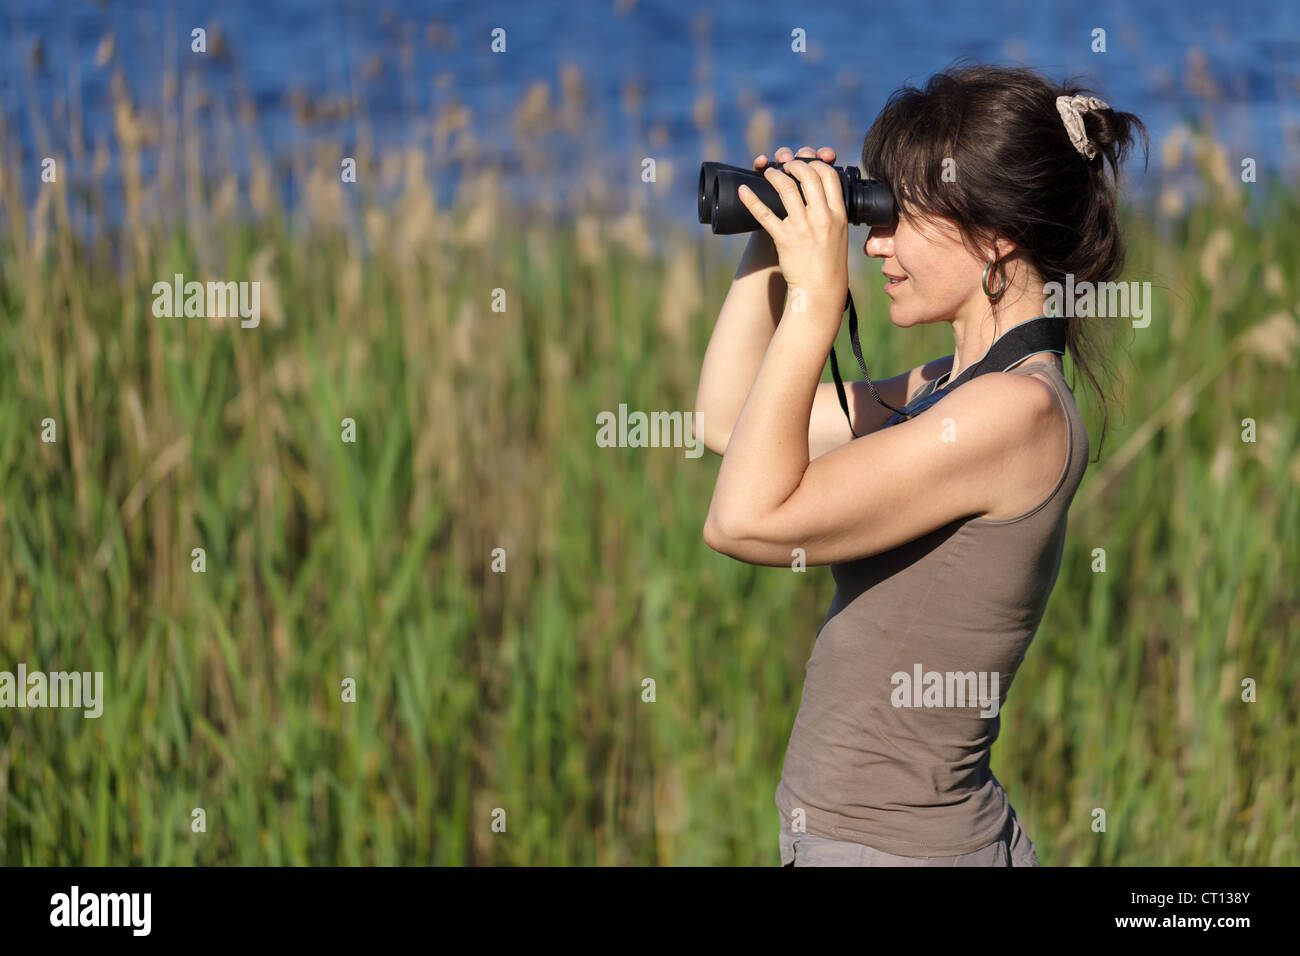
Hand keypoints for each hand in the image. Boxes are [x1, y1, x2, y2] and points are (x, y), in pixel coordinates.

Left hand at [739, 145, 847, 311]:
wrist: (820, 290)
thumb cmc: (830, 263)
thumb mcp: (839, 233)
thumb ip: (832, 212)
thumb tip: (822, 193)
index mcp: (838, 214)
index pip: (829, 175)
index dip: (815, 163)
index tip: (806, 163)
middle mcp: (822, 217)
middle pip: (807, 175)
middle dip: (793, 164)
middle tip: (785, 165)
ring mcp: (802, 227)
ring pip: (786, 188)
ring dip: (774, 175)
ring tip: (768, 173)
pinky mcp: (784, 238)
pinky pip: (764, 213)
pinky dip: (751, 199)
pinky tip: (743, 190)